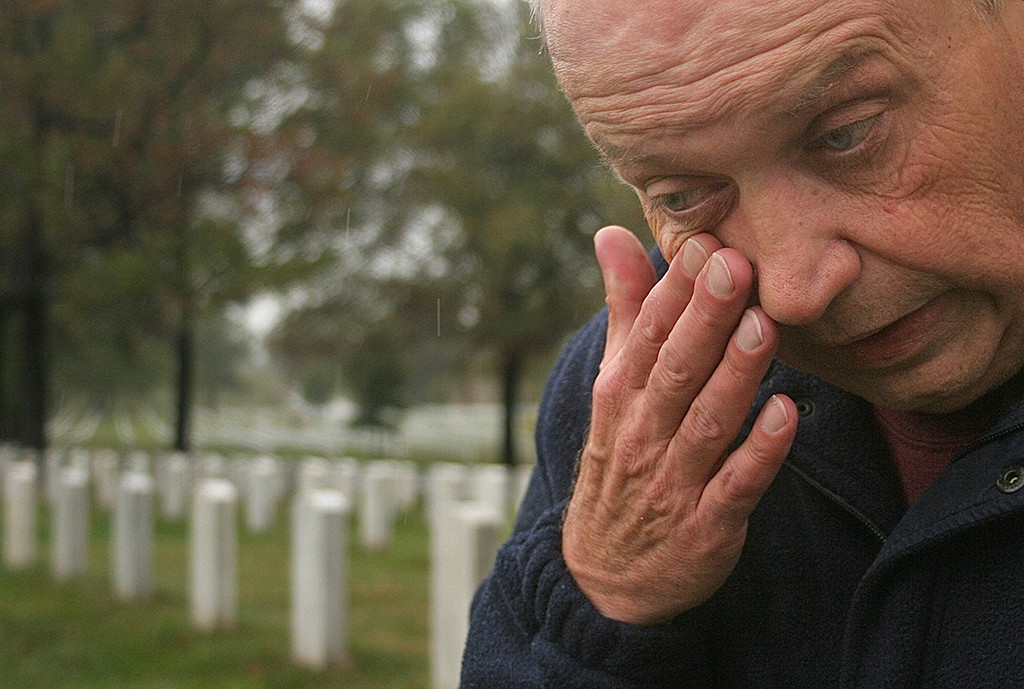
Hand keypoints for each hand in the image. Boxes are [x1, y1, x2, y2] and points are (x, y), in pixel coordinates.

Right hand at [562, 226, 797, 624]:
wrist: (604, 573)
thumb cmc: (619, 459)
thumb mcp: (612, 384)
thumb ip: (623, 309)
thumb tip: (611, 234)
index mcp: (619, 394)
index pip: (646, 334)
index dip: (675, 290)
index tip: (705, 242)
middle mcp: (641, 433)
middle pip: (674, 370)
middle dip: (704, 319)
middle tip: (735, 265)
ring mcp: (672, 481)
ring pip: (705, 422)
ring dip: (734, 376)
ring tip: (763, 326)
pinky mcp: (706, 526)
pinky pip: (734, 487)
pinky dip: (758, 453)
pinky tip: (786, 415)